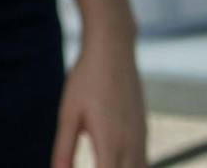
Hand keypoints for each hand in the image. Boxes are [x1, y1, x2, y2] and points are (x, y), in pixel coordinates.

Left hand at [52, 34, 145, 167]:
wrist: (113, 50)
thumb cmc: (86, 80)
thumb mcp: (69, 114)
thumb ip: (63, 148)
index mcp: (110, 144)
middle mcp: (131, 146)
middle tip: (95, 167)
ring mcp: (141, 139)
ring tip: (103, 164)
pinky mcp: (143, 132)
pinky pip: (142, 164)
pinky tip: (115, 164)